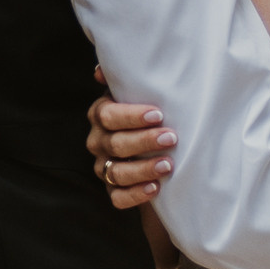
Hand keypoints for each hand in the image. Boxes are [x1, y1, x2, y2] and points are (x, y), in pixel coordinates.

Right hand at [88, 78, 175, 213]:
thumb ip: (128, 82)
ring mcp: (103, 167)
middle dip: (144, 141)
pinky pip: (118, 198)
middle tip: (171, 138)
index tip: (158, 114)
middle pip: (115, 144)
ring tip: (168, 165)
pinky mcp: (113, 190)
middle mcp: (98, 142)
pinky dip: (136, 194)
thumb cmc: (150, 116)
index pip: (107, 115)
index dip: (130, 115)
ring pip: (116, 172)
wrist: (156, 148)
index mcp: (101, 116)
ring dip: (143, 169)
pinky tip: (155, 188)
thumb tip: (99, 71)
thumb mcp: (141, 95)